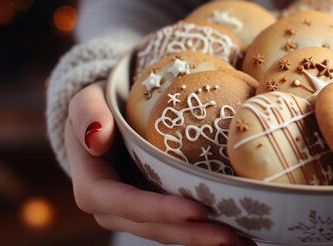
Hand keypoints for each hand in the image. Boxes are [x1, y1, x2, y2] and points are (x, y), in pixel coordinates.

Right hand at [65, 81, 253, 245]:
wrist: (105, 117)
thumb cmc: (97, 107)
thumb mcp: (86, 101)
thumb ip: (86, 113)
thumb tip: (96, 137)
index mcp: (94, 188)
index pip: (128, 204)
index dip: (161, 210)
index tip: (198, 210)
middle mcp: (115, 209)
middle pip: (157, 227)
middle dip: (194, 235)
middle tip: (233, 236)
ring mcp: (139, 212)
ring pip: (173, 231)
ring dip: (206, 238)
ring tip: (246, 241)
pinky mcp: (158, 207)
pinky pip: (182, 223)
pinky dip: (208, 228)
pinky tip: (241, 232)